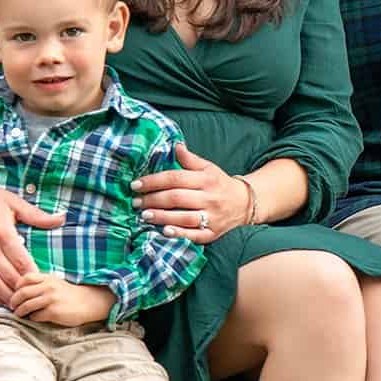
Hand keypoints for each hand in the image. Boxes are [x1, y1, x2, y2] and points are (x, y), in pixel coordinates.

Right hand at [0, 171, 64, 307]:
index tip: (44, 283)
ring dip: (7, 298)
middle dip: (23, 291)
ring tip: (19, 304)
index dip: (34, 276)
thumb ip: (37, 216)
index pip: (22, 262)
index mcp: (2, 233)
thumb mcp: (13, 202)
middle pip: (9, 278)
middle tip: (34, 297)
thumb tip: (62, 218)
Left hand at [10, 272, 114, 325]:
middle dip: (14, 301)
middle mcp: (48, 287)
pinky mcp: (54, 312)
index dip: (17, 287)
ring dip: (20, 312)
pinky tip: (33, 319)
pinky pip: (35, 316)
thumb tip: (21, 291)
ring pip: (26, 306)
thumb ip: (41, 284)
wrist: (89, 303)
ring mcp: (51, 299)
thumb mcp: (56, 283)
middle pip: (22, 293)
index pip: (25, 278)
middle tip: (12, 306)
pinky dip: (31, 318)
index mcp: (48, 278)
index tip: (15, 293)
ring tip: (19, 315)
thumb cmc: (70, 295)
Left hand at [131, 144, 246, 241]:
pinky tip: (164, 231)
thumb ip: (190, 159)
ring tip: (143, 215)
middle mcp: (209, 198)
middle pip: (176, 198)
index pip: (175, 178)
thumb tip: (175, 146)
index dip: (154, 181)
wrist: (245, 204)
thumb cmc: (220, 184)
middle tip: (135, 202)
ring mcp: (212, 217)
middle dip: (152, 200)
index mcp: (206, 179)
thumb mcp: (208, 168)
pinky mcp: (212, 233)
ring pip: (183, 217)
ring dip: (161, 217)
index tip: (136, 184)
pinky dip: (179, 234)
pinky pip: (194, 235)